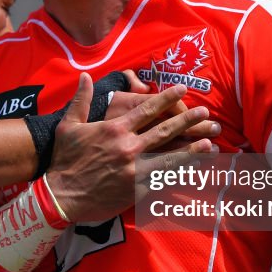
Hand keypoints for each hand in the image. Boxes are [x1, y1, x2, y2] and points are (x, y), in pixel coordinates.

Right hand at [46, 74, 212, 221]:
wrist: (62, 196)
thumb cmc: (64, 160)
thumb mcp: (68, 126)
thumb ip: (80, 100)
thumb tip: (85, 75)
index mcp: (115, 129)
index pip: (147, 110)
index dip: (167, 98)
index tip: (182, 90)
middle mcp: (129, 147)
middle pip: (165, 131)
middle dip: (188, 120)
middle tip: (205, 113)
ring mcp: (135, 170)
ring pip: (170, 157)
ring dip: (192, 149)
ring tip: (210, 142)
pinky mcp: (137, 190)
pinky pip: (163, 180)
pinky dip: (180, 175)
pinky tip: (195, 171)